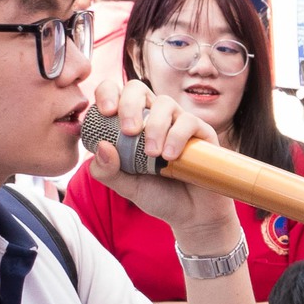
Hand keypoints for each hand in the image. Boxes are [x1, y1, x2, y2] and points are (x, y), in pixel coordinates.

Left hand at [84, 73, 245, 248]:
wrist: (191, 215)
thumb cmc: (158, 195)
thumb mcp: (125, 186)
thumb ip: (107, 171)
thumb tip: (102, 146)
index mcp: (131, 123)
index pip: (115, 94)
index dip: (107, 93)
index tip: (106, 112)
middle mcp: (153, 117)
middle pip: (137, 88)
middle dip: (129, 104)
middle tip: (129, 132)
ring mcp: (177, 122)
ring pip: (164, 103)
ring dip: (155, 126)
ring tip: (153, 155)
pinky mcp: (201, 132)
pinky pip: (188, 121)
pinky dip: (177, 135)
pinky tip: (170, 156)